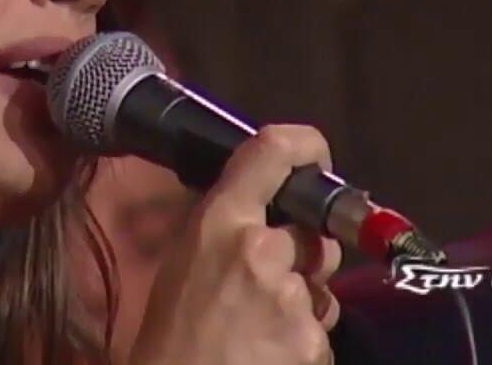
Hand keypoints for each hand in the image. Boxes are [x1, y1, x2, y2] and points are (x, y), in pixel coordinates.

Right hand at [129, 124, 340, 364]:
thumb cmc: (169, 333)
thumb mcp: (183, 260)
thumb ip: (225, 227)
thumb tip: (263, 208)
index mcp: (221, 221)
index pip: (275, 151)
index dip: (306, 148)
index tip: (316, 159)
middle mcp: (262, 250)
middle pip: (314, 236)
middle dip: (303, 258)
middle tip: (267, 286)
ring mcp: (292, 300)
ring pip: (321, 289)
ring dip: (302, 305)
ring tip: (260, 330)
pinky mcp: (313, 344)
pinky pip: (322, 333)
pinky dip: (304, 344)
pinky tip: (270, 355)